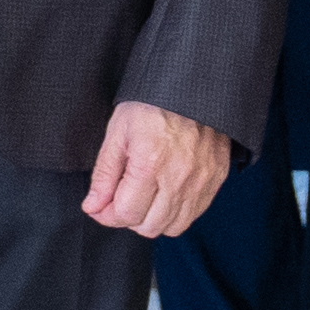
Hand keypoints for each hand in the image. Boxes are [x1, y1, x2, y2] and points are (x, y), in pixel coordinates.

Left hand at [85, 102, 238, 237]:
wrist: (191, 83)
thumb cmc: (152, 103)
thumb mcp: (118, 133)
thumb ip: (104, 175)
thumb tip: (93, 206)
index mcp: (150, 162)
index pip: (126, 214)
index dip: (107, 215)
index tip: (102, 206)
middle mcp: (179, 176)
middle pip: (149, 227)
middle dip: (129, 217)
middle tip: (122, 198)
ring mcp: (201, 179)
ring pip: (173, 226)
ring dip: (154, 218)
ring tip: (145, 195)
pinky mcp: (216, 177)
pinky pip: (195, 213)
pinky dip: (177, 211)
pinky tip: (166, 192)